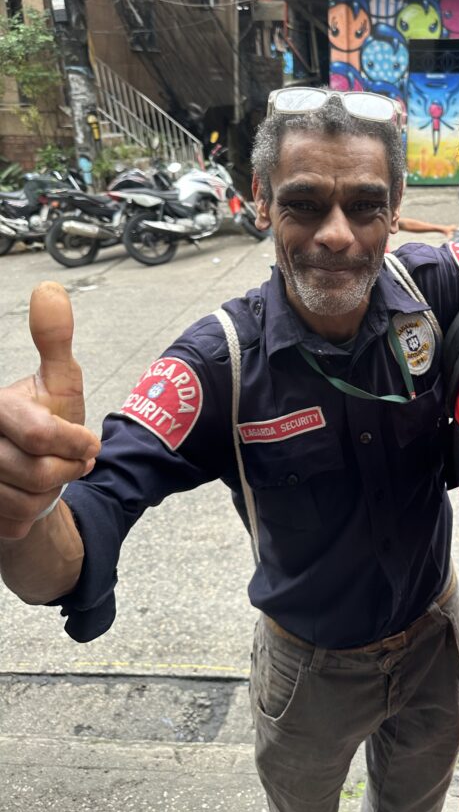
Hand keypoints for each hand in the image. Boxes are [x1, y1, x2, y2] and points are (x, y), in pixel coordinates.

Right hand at [0, 282, 99, 538]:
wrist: (21, 478)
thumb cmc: (41, 425)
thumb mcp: (56, 382)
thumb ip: (55, 340)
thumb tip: (50, 289)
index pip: (41, 433)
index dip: (75, 443)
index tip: (88, 445)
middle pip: (40, 471)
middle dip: (69, 470)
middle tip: (72, 461)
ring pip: (28, 501)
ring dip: (50, 495)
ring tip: (47, 477)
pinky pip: (16, 523)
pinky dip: (32, 515)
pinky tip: (28, 498)